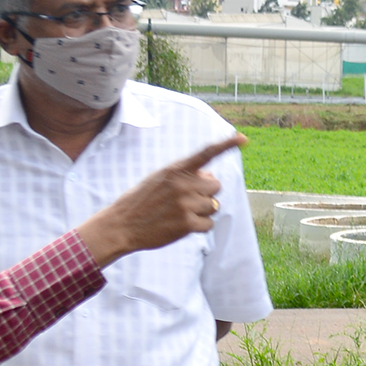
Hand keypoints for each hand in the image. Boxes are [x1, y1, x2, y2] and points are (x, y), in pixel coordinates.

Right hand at [76, 135, 244, 263]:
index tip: (243, 139)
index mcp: (175, 169)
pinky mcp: (187, 224)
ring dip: (202, 211)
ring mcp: (186, 204)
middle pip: (216, 186)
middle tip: (186, 201)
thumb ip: (184, 175)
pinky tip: (181, 226)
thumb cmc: (142, 201)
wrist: (122, 224)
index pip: (206, 153)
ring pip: (214, 206)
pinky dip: (199, 227)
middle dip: (206, 194)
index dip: (226, 145)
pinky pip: (208, 224)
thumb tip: (212, 178)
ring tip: (180, 213)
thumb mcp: (159, 179)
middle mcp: (183, 184)